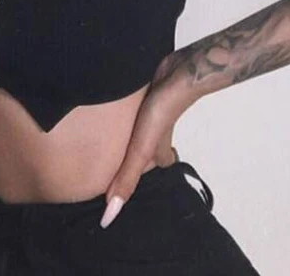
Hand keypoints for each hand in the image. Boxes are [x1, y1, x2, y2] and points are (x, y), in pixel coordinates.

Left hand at [99, 50, 197, 228]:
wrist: (178, 73)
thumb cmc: (162, 112)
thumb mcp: (140, 150)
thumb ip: (127, 178)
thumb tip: (110, 216)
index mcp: (159, 151)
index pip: (155, 167)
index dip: (141, 174)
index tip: (124, 180)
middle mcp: (158, 133)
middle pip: (148, 147)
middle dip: (135, 151)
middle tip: (116, 155)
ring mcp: (154, 111)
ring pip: (142, 126)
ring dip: (130, 129)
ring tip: (111, 132)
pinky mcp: (149, 93)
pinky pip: (138, 105)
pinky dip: (129, 108)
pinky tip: (116, 103)